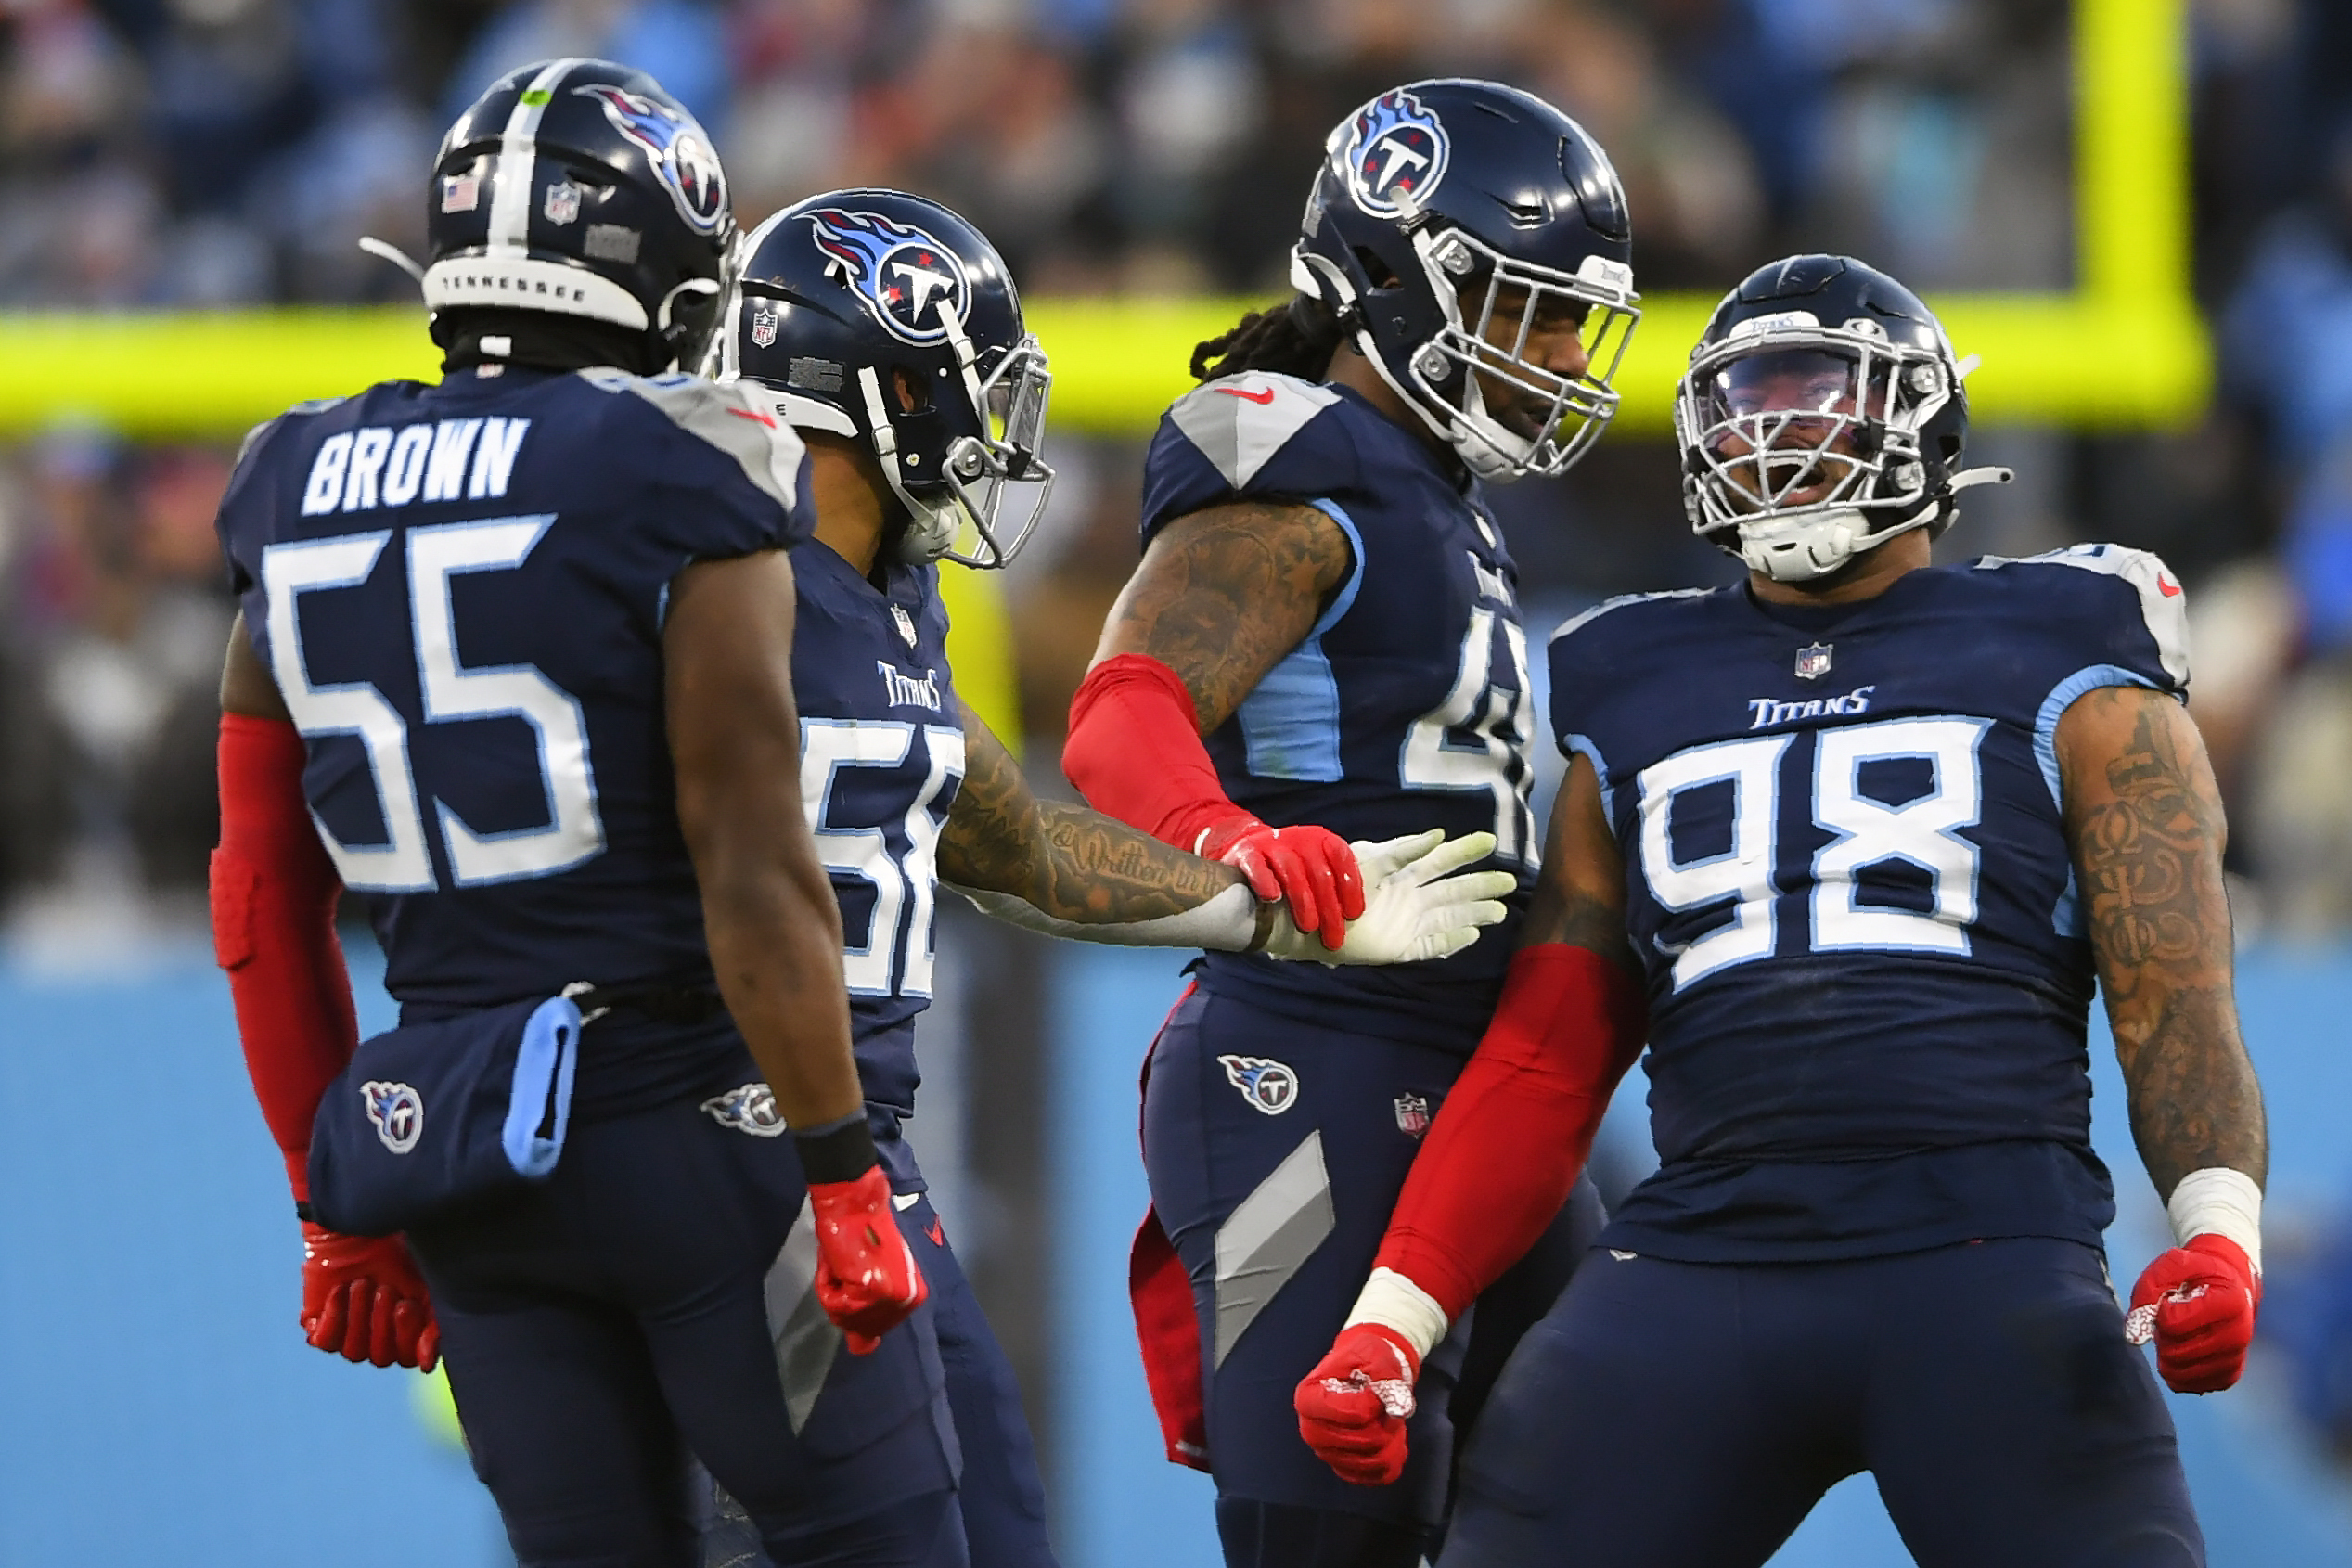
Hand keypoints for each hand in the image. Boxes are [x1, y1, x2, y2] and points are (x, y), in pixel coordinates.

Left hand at [300, 1223, 439, 1370]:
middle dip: (382, 1323)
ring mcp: (348, 1335)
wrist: (359, 1228)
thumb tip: (427, 1366)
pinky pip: (326, 1340)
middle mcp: (378, 1340)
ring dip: (359, 1317)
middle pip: (382, 1357)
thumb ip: (433, 1325)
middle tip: (384, 1289)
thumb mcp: (425, 1285)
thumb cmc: (400, 1252)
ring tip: (362, 1283)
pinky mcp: (320, 1325)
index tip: (407, 1304)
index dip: (407, 1337)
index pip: (410, 1359)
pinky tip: (340, 1289)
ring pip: (354, 1351)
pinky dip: (335, 1315)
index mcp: (408, 1335)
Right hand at [809, 1167, 927, 1353]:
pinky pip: (832, 1303)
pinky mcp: (869, 1290)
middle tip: (847, 1267)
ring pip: (843, 1317)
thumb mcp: (876, 1275)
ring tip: (843, 1262)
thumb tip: (862, 1348)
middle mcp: (907, 1301)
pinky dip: (825, 1283)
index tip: (857, 1277)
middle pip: (858, 1327)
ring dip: (833, 1290)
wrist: (856, 1203)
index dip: (856, 1307)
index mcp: (915, 1297)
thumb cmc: (862, 1233)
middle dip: (843, 1301)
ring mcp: (890, 1298)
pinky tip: (837, 1261)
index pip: (876, 1328)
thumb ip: (873, 1310)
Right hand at [1198, 818, 1363, 950]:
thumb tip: (1348, 937)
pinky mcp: (1247, 853)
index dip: (1351, 886)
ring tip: (1308, 927)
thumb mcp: (1311, 869)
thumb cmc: (1288, 872)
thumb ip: (1329, 891)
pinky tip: (1272, 898)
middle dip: (1329, 908)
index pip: (1342, 858)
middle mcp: (1300, 840)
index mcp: (1321, 841)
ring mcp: (1272, 845)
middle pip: (1319, 874)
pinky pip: (1256, 866)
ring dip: (1303, 901)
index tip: (1353, 915)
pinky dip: (1265, 881)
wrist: (1245, 847)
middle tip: (1333, 938)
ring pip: (1291, 870)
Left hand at [1259, 831, 1514, 965]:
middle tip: (1510, 882)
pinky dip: (1451, 942)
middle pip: (1453, 889)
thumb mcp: (1368, 860)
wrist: (1307, 917)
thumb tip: (1439, 835)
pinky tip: (1472, 936)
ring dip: (1474, 914)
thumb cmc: (1332, 884)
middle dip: (1481, 885)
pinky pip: (1431, 945)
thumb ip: (1403, 850)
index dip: (1465, 850)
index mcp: (1401, 872)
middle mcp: (1409, 897)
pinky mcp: (1398, 948)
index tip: (1490, 842)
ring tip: (1500, 911)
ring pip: (1449, 917)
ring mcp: (1406, 923)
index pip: (1440, 858)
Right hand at [1295, 1322, 1420, 1485]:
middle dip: (1383, 1426)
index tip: (1376, 1391)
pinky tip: (1392, 1439)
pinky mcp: (1344, 1467)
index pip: (1350, 1415)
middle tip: (1390, 1408)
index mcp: (1309, 1399)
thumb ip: (1386, 1377)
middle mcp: (1311, 1430)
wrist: (1363, 1370)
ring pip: (1369, 1463)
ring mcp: (1327, 1453)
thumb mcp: (1374, 1355)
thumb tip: (1398, 1409)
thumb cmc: (1363, 1360)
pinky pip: (1374, 1477)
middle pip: (1358, 1443)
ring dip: (1390, 1442)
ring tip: (1391, 1421)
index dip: (1372, 1405)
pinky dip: (1391, 1459)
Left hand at [2127, 1234, 2259, 1393]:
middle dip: (2162, 1337)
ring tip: (2174, 1336)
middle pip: (2179, 1352)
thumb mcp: (2172, 1264)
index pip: (2174, 1323)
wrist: (2229, 1283)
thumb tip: (2133, 1335)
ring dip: (2168, 1357)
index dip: (2161, 1313)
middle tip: (2167, 1321)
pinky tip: (2178, 1356)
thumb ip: (2148, 1288)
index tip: (2169, 1302)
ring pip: (2186, 1373)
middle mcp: (2240, 1332)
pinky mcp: (2230, 1373)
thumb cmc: (2197, 1273)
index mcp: (2230, 1300)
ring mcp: (2237, 1356)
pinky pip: (2197, 1386)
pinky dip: (2179, 1375)